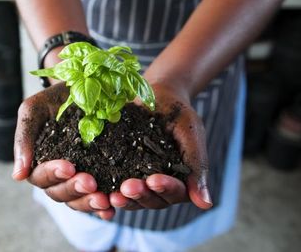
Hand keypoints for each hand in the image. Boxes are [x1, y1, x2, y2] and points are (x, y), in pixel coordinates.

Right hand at [13, 83, 114, 219]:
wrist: (87, 83)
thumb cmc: (56, 98)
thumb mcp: (34, 110)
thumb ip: (23, 139)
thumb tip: (17, 177)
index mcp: (39, 161)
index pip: (41, 177)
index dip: (53, 174)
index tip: (68, 166)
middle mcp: (57, 175)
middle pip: (60, 193)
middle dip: (74, 189)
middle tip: (89, 182)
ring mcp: (78, 178)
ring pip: (78, 201)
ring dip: (89, 203)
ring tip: (104, 199)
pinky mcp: (101, 178)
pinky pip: (100, 199)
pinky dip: (105, 208)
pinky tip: (112, 209)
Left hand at [109, 83, 212, 210]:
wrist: (154, 95)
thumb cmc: (177, 113)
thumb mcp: (190, 132)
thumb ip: (197, 165)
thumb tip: (206, 205)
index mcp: (179, 181)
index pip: (174, 192)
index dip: (165, 188)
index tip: (154, 180)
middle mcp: (156, 187)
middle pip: (150, 201)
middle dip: (139, 194)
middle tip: (128, 187)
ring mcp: (135, 180)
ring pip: (129, 198)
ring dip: (121, 198)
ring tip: (110, 194)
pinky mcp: (115, 171)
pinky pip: (109, 184)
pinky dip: (103, 190)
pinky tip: (94, 187)